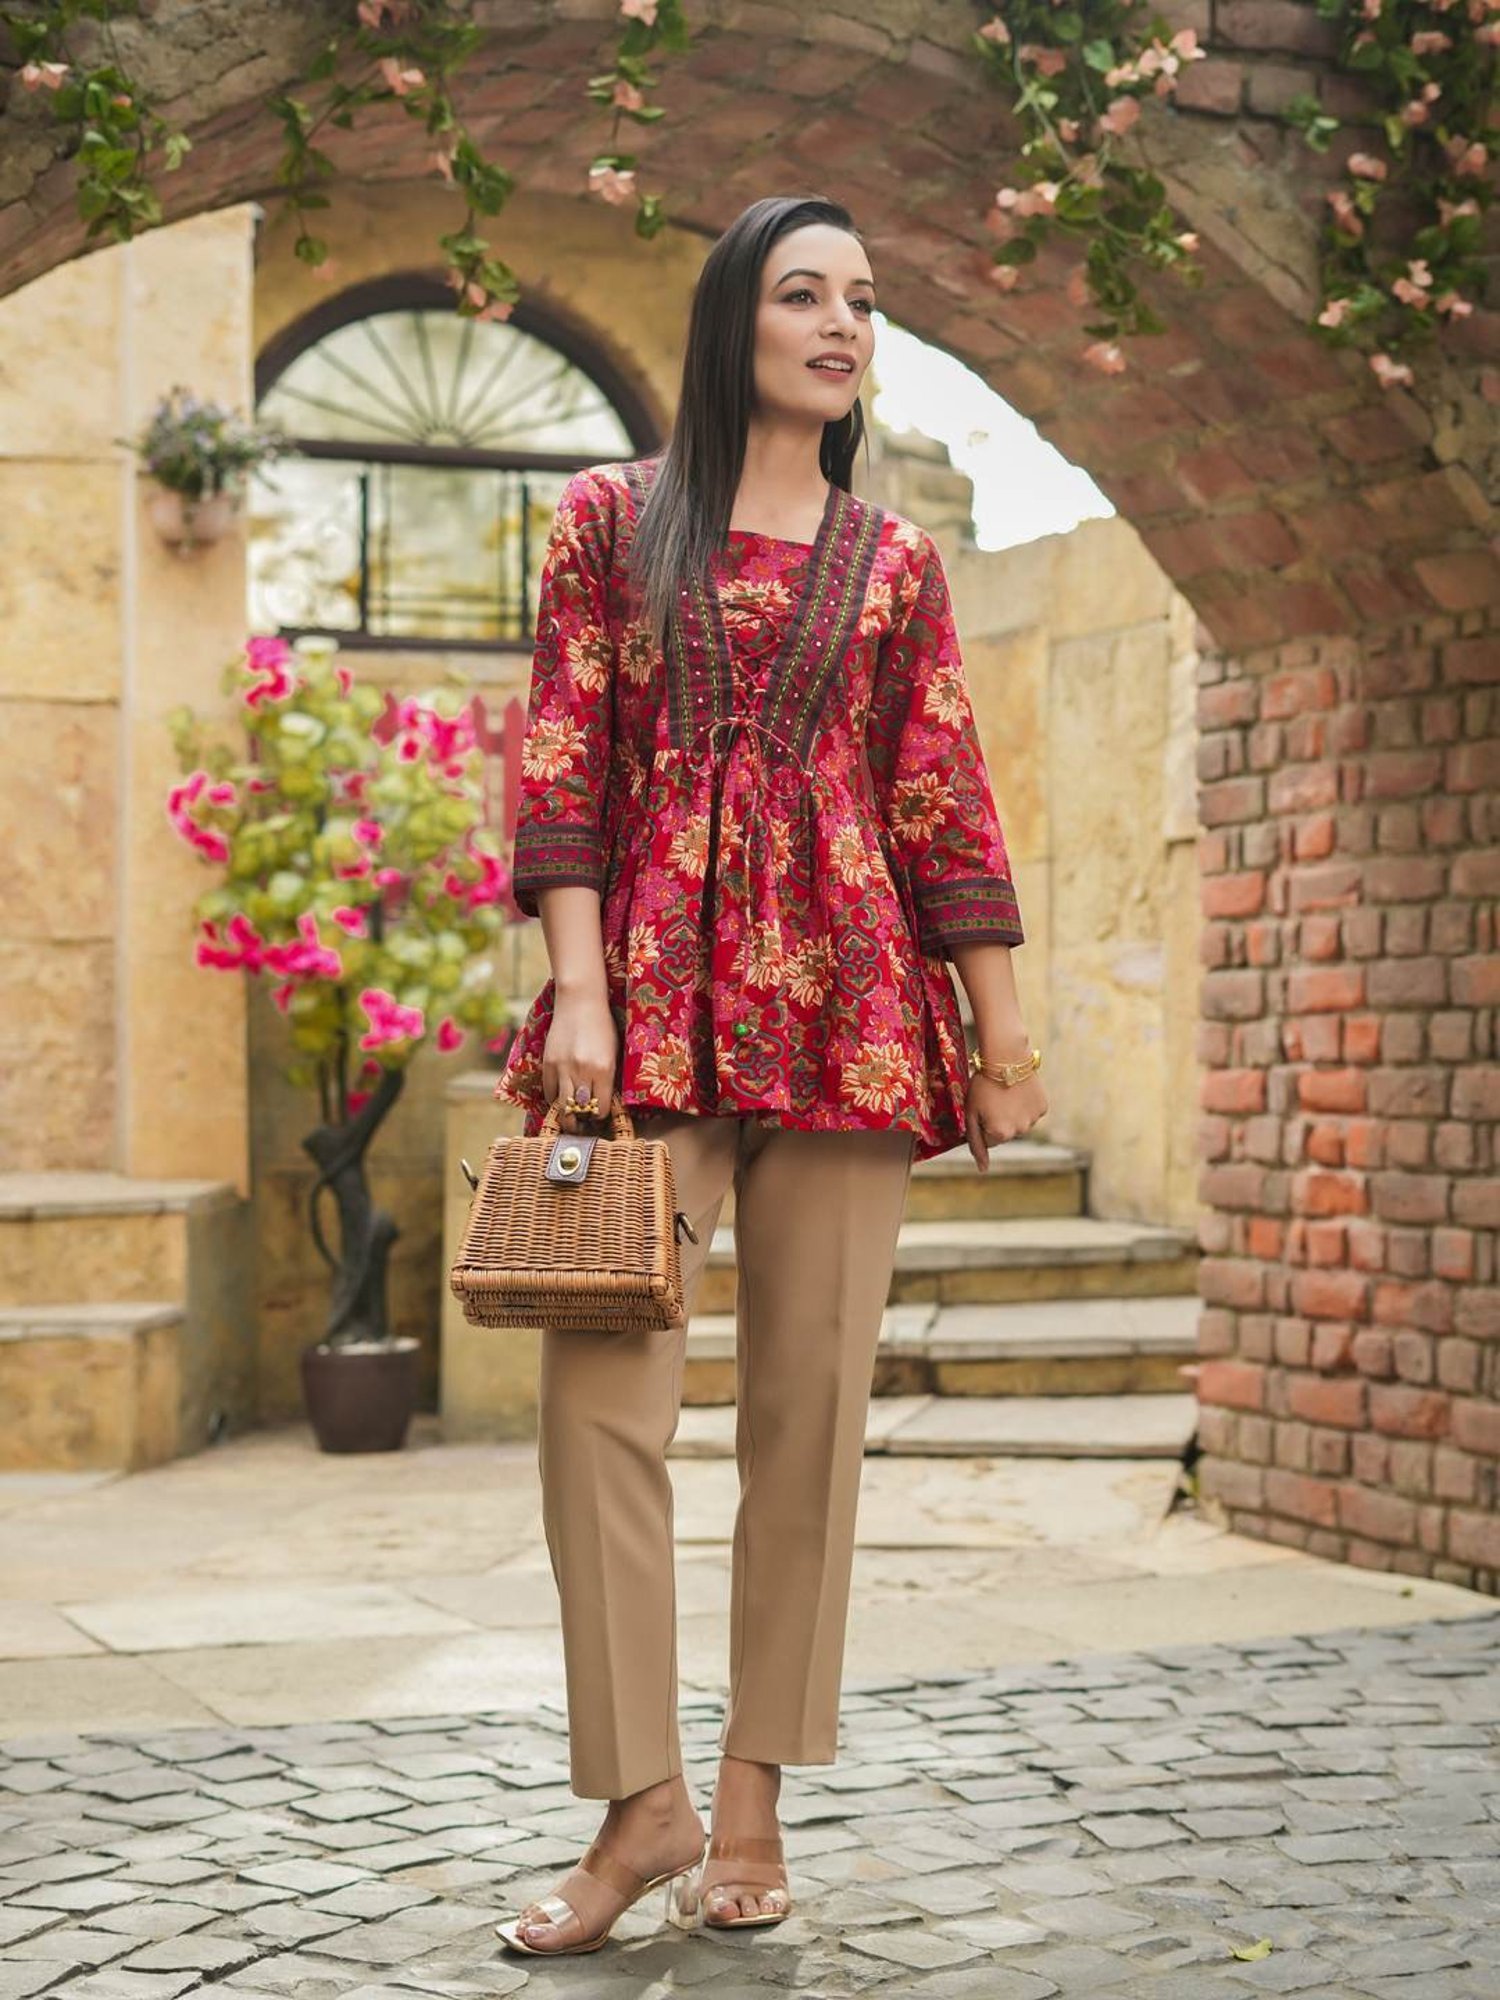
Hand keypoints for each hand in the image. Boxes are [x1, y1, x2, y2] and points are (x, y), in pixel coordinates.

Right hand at [542, 994, 618, 1131]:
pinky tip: (560, 1098)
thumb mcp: (613, 1053)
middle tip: (582, 1127)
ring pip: (560, 1106)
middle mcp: (582, 1071)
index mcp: (604, 1070)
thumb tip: (603, 1102)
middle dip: (581, 1124)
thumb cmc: (603, 1026)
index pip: (600, 1108)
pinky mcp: (548, 1063)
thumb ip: (608, 1078)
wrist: (580, 1001)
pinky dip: (553, 1099)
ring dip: (565, 1116)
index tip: (600, 1117)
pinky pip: (548, 1091)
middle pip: (578, 1111)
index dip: (600, 1116)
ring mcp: (562, 1067)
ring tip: (570, 1120)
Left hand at [965, 1069, 1046, 1171]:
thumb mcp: (971, 1113)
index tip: (982, 1107)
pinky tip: (1019, 1090)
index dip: (982, 1122)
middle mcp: (1019, 1131)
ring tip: (1006, 1092)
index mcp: (999, 1135)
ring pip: (1019, 1123)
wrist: (1005, 1058)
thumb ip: (975, 1143)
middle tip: (993, 1098)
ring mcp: (1033, 1120)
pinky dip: (1025, 1104)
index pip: (988, 1140)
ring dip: (1012, 1112)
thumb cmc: (982, 1085)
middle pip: (1005, 1133)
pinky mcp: (1043, 1108)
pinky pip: (1031, 1112)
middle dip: (998, 1120)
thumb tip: (983, 1169)